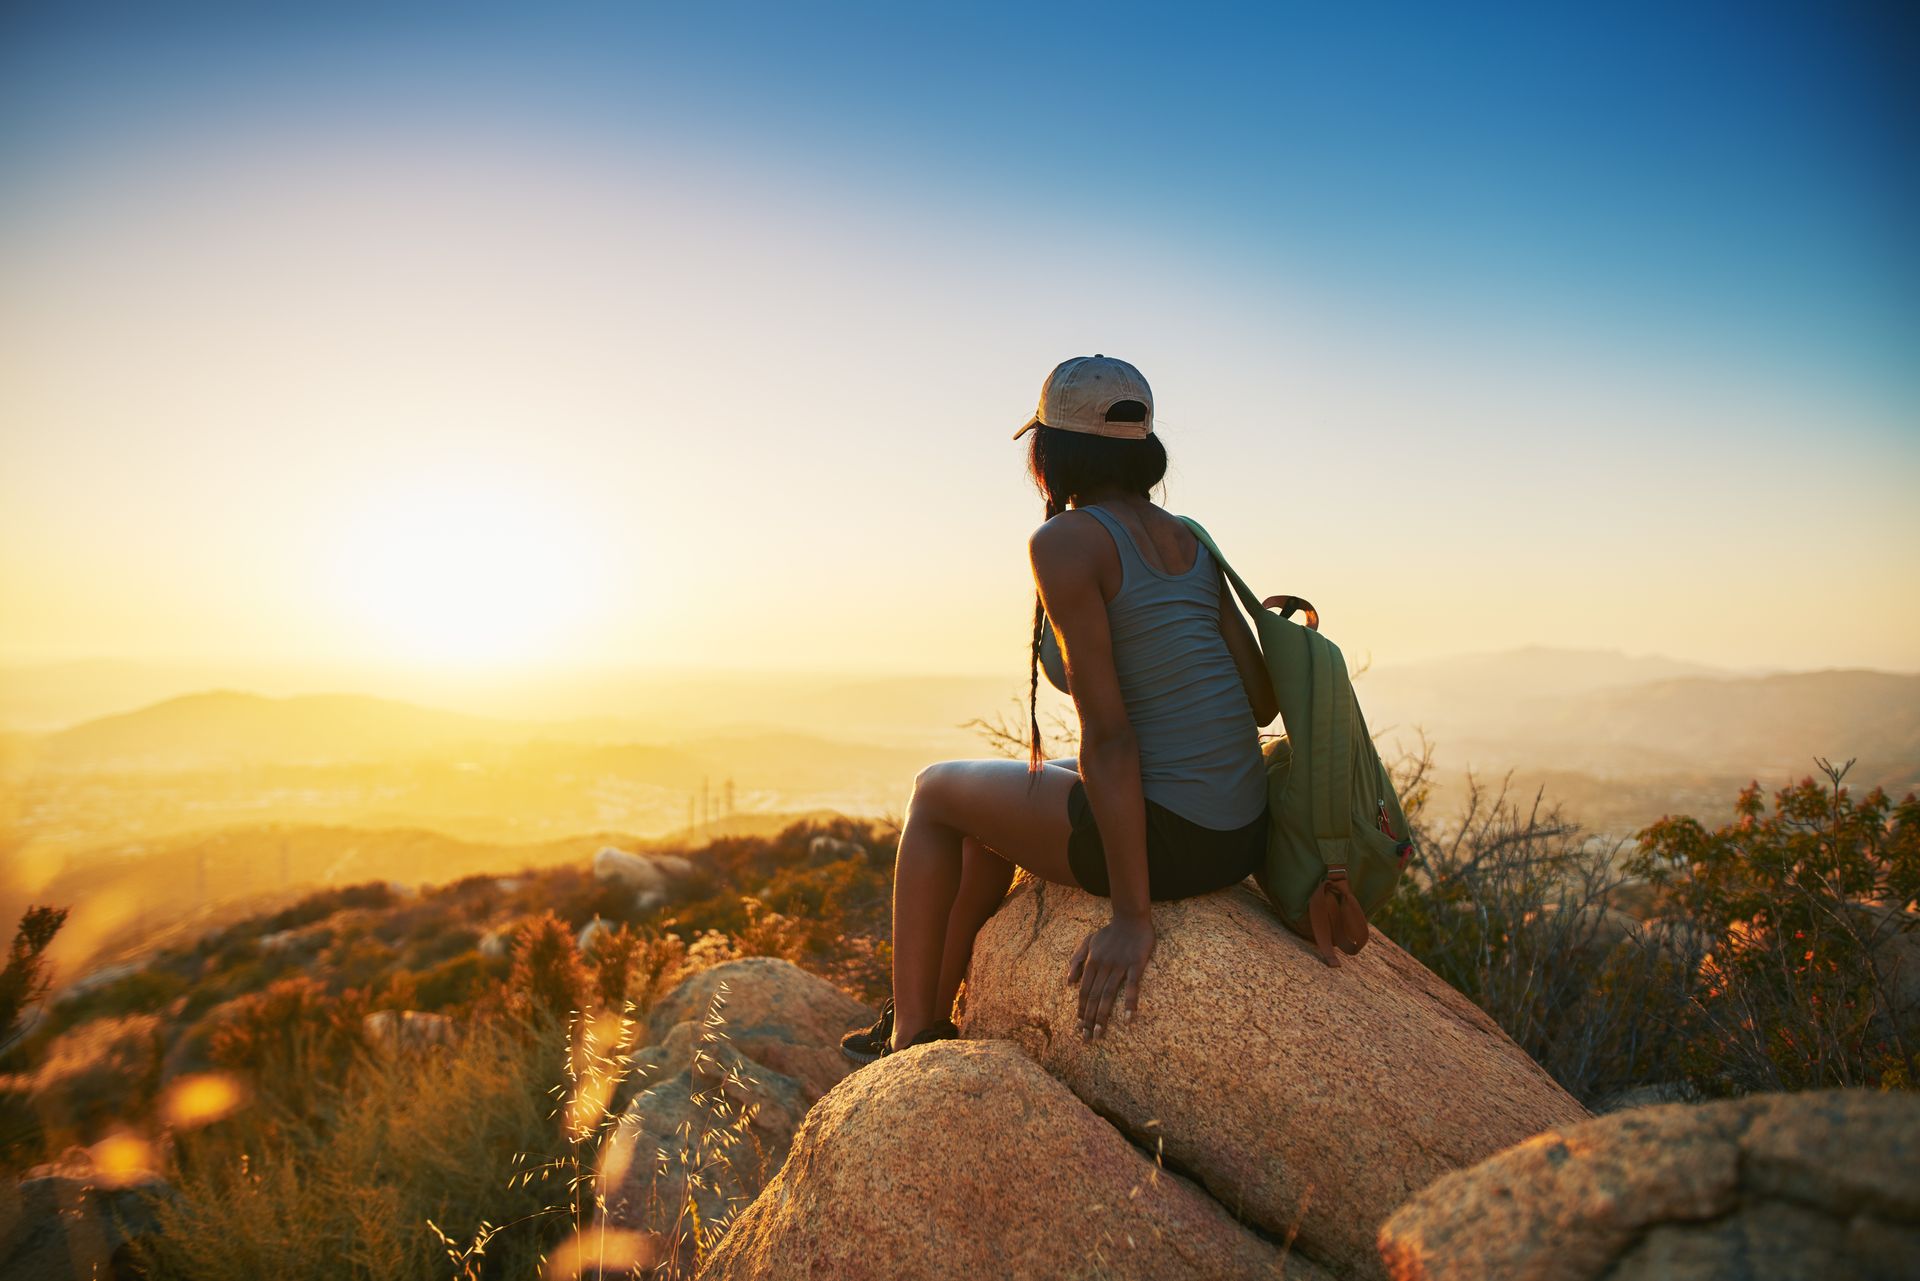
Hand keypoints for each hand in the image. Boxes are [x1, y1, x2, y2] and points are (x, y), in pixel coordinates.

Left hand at [1066, 913, 1154, 1040]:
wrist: (1131, 917)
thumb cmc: (1110, 932)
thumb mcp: (1088, 942)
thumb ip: (1077, 960)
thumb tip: (1068, 982)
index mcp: (1092, 962)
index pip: (1084, 991)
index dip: (1081, 1009)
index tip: (1079, 1027)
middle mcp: (1103, 966)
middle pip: (1094, 997)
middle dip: (1089, 1019)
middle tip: (1087, 1039)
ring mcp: (1119, 965)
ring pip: (1108, 994)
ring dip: (1103, 1016)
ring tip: (1099, 1034)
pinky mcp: (1136, 964)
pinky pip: (1132, 986)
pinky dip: (1129, 1002)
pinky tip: (1128, 1018)